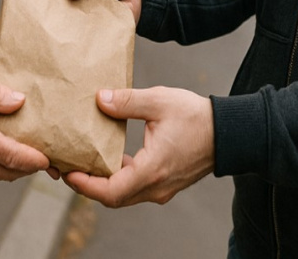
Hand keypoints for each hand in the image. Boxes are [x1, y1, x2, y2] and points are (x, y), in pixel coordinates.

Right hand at [0, 78, 49, 182]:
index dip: (35, 160)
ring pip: (4, 174)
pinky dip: (6, 165)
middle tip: (53, 157)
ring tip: (37, 154)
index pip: (13, 156)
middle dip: (34, 166)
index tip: (51, 158)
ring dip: (21, 167)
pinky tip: (14, 152)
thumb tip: (20, 101)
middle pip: (13, 170)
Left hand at [63, 87, 213, 206]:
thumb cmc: (197, 117)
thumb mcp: (159, 101)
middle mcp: (156, 186)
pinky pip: (135, 188)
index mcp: (152, 170)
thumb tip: (99, 99)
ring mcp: (162, 188)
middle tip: (68, 167)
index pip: (110, 191)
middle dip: (87, 185)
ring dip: (102, 183)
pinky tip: (109, 158)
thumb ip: (126, 101)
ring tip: (83, 163)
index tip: (67, 172)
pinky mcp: (165, 183)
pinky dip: (118, 178)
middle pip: (113, 197)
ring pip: (124, 195)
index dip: (84, 185)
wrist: (230, 132)